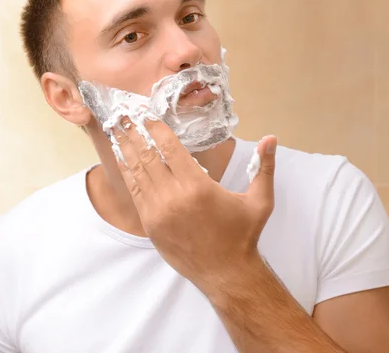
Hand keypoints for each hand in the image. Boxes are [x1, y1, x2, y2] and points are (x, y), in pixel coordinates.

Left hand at [114, 119, 276, 292]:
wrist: (226, 274)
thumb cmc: (243, 234)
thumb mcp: (260, 200)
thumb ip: (264, 166)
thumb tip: (271, 138)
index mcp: (198, 186)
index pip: (170, 149)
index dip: (157, 129)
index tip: (148, 115)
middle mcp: (174, 197)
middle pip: (148, 157)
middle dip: (135, 134)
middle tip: (125, 116)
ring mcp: (159, 212)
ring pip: (137, 173)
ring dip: (126, 150)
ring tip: (116, 131)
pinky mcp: (151, 225)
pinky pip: (135, 193)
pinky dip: (128, 173)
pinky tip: (123, 159)